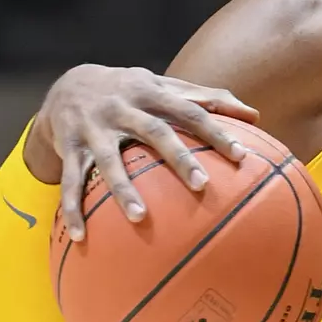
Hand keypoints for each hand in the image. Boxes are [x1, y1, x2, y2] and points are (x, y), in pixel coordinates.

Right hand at [25, 64, 259, 239]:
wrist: (66, 84)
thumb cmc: (131, 90)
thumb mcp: (164, 86)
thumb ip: (208, 98)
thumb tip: (255, 115)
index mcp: (151, 93)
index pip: (190, 111)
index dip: (215, 132)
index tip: (241, 155)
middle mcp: (122, 108)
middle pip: (154, 132)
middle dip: (178, 158)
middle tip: (203, 185)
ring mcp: (93, 128)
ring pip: (108, 161)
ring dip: (123, 190)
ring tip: (141, 219)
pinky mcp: (68, 147)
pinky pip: (70, 181)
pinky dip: (72, 208)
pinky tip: (80, 237)